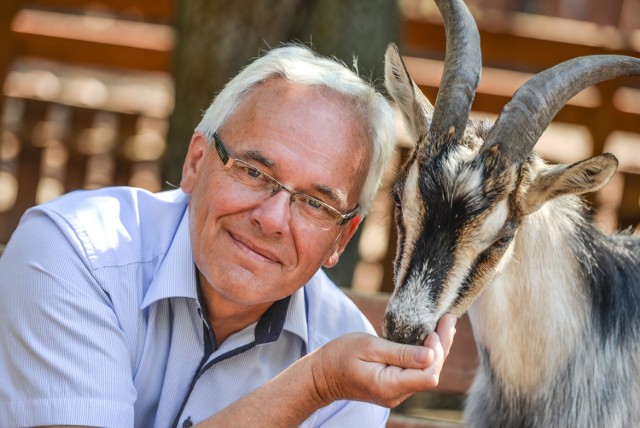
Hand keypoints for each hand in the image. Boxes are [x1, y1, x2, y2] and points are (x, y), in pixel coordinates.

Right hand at [310, 313, 456, 407]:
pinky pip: (418, 371)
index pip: (428, 374)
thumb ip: (400, 353)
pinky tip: (433, 337)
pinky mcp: (396, 386)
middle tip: (450, 318)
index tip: (433, 329)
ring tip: (447, 324)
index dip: (436, 352)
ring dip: (438, 348)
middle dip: (443, 345)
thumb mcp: (369, 348)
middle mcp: (397, 394)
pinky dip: (426, 354)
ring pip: (427, 371)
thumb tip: (431, 355)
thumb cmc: (341, 356)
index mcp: (390, 386)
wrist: (323, 375)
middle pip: (432, 372)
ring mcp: (397, 392)